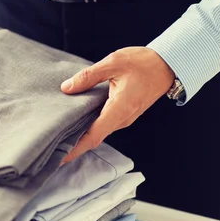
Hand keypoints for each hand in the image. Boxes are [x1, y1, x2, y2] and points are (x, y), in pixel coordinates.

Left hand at [60, 47, 174, 163]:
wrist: (167, 65)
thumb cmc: (143, 63)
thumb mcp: (112, 63)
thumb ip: (88, 77)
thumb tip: (67, 88)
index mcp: (119, 109)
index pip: (94, 136)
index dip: (75, 149)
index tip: (60, 157)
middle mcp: (122, 119)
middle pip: (94, 137)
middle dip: (74, 144)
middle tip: (51, 146)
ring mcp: (125, 118)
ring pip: (99, 131)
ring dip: (81, 135)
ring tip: (59, 134)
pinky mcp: (125, 114)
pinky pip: (105, 124)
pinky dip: (90, 126)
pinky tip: (76, 119)